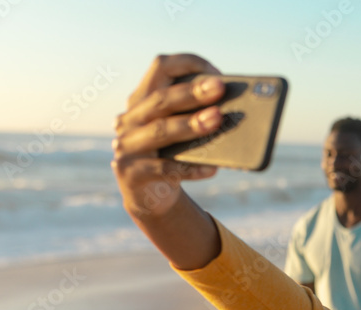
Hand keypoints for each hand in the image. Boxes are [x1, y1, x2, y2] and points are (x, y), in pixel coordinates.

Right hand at [112, 54, 224, 221]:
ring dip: (190, 125)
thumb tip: (233, 108)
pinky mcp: (131, 173)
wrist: (149, 195)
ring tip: (217, 120)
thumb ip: (193, 115)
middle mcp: (129, 118)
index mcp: (142, 99)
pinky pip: (164, 169)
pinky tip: (212, 168)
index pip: (161, 67)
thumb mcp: (178, 131)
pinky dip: (190, 168)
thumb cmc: (172, 155)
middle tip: (220, 88)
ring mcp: (127, 146)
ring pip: (161, 131)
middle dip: (192, 93)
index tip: (217, 74)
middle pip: (161, 99)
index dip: (188, 63)